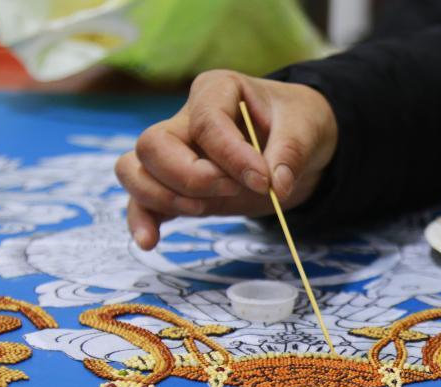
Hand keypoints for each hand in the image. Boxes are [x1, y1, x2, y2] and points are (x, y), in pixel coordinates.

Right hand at [116, 70, 338, 249]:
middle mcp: (185, 119)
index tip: (262, 180)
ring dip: (163, 197)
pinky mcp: (176, 185)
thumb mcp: (306, 129)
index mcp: (217, 90)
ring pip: (134, 169)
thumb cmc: (295, 124)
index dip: (231, 156)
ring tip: (203, 210)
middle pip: (153, 144)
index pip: (206, 122)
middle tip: (230, 190)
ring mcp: (175, 153)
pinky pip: (142, 200)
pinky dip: (143, 221)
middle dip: (189, 177)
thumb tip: (275, 187)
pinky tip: (151, 242)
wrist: (294, 142)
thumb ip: (291, 153)